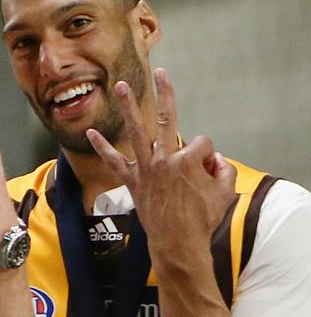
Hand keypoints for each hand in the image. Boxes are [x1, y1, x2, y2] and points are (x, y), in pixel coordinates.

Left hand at [86, 69, 235, 267]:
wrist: (177, 244)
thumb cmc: (203, 220)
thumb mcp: (225, 192)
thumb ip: (225, 170)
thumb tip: (214, 160)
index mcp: (188, 161)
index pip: (202, 144)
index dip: (208, 160)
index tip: (207, 176)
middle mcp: (164, 159)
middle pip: (167, 118)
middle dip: (165, 93)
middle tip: (160, 71)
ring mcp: (146, 169)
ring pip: (137, 131)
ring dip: (128, 106)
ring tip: (120, 85)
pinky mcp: (133, 182)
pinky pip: (114, 162)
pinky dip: (103, 148)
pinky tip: (90, 133)